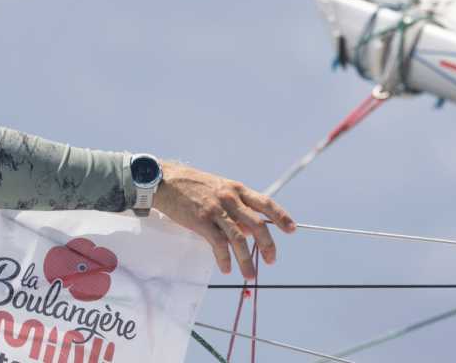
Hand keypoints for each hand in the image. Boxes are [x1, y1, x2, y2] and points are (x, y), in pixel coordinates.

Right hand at [152, 161, 295, 278]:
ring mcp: (215, 210)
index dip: (281, 216)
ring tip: (250, 275)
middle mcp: (230, 199)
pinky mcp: (201, 221)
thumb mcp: (218, 187)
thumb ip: (234, 205)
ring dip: (247, 260)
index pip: (265, 202)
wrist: (164, 181)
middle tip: (271, 260)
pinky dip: (224, 259)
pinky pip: (218, 244)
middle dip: (267, 245)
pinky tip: (226, 268)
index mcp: (236, 189)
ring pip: (239, 239)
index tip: (292, 229)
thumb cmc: (191, 185)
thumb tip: (248, 230)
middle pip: (257, 225)